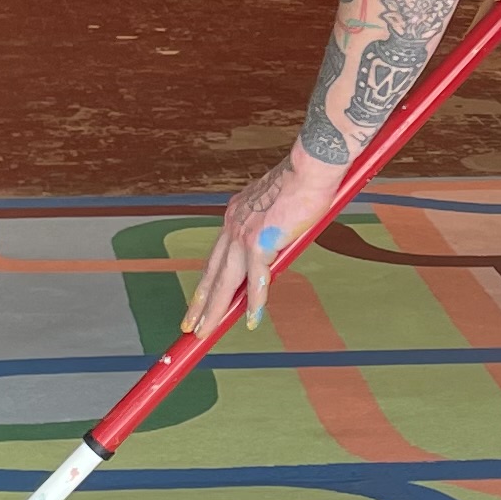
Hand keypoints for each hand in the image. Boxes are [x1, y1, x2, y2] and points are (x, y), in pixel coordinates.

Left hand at [187, 149, 347, 336]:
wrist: (311, 168)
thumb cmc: (302, 184)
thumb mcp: (276, 211)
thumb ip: (270, 233)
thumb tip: (275, 252)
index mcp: (234, 217)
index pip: (215, 257)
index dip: (207, 282)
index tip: (200, 300)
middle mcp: (233, 225)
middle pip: (212, 273)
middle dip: (200, 303)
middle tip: (189, 326)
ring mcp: (244, 234)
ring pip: (225, 281)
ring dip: (216, 310)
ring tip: (207, 331)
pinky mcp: (261, 242)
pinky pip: (256, 280)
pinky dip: (256, 302)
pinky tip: (252, 319)